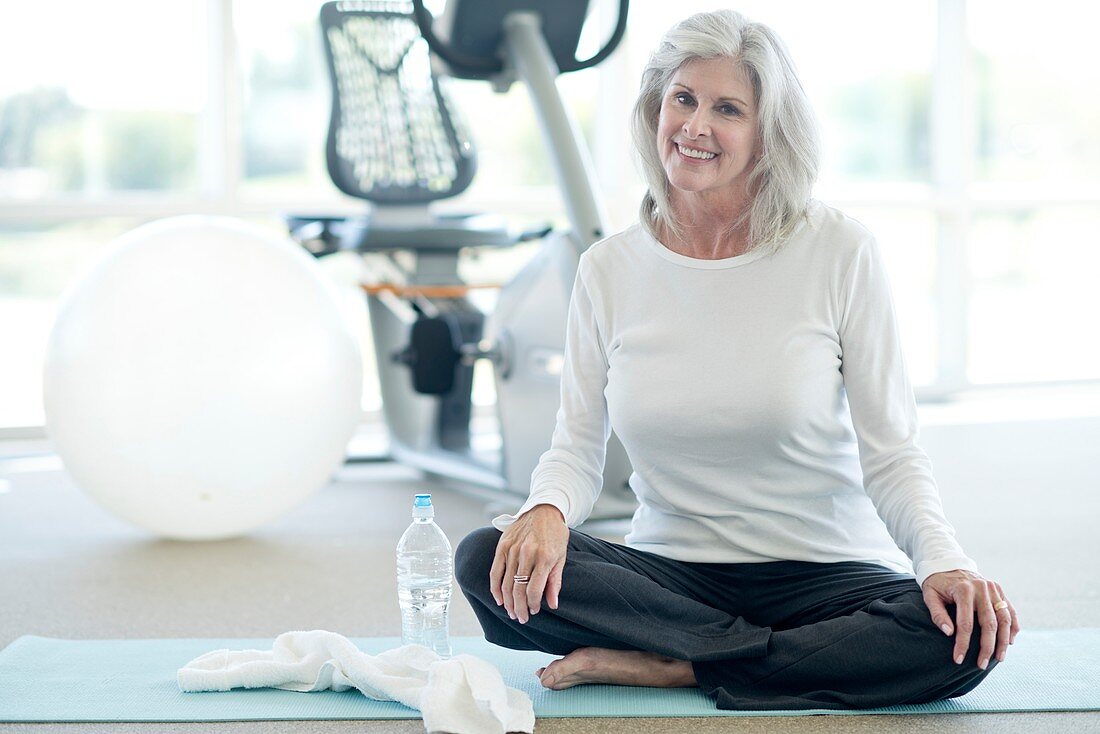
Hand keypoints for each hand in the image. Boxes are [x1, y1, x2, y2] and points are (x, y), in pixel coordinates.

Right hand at [489, 504, 568, 623]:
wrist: (544, 510)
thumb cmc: (555, 534)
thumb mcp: (561, 557)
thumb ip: (554, 581)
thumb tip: (552, 604)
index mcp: (544, 557)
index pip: (534, 590)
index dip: (532, 605)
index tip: (534, 611)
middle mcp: (526, 554)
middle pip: (518, 589)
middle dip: (519, 608)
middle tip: (521, 618)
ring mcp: (512, 549)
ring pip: (506, 583)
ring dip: (507, 602)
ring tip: (511, 612)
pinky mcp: (502, 546)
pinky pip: (495, 571)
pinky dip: (495, 588)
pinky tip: (499, 599)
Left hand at [922, 570, 1019, 670]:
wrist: (947, 563)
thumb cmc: (936, 583)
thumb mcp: (930, 595)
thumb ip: (937, 613)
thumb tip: (949, 633)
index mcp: (963, 590)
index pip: (965, 623)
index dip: (963, 644)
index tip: (958, 660)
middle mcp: (981, 588)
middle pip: (989, 624)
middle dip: (987, 647)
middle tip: (982, 665)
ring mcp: (993, 589)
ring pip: (1004, 619)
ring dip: (1004, 641)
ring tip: (999, 658)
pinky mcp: (999, 590)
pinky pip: (1010, 611)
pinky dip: (1013, 627)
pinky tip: (1010, 642)